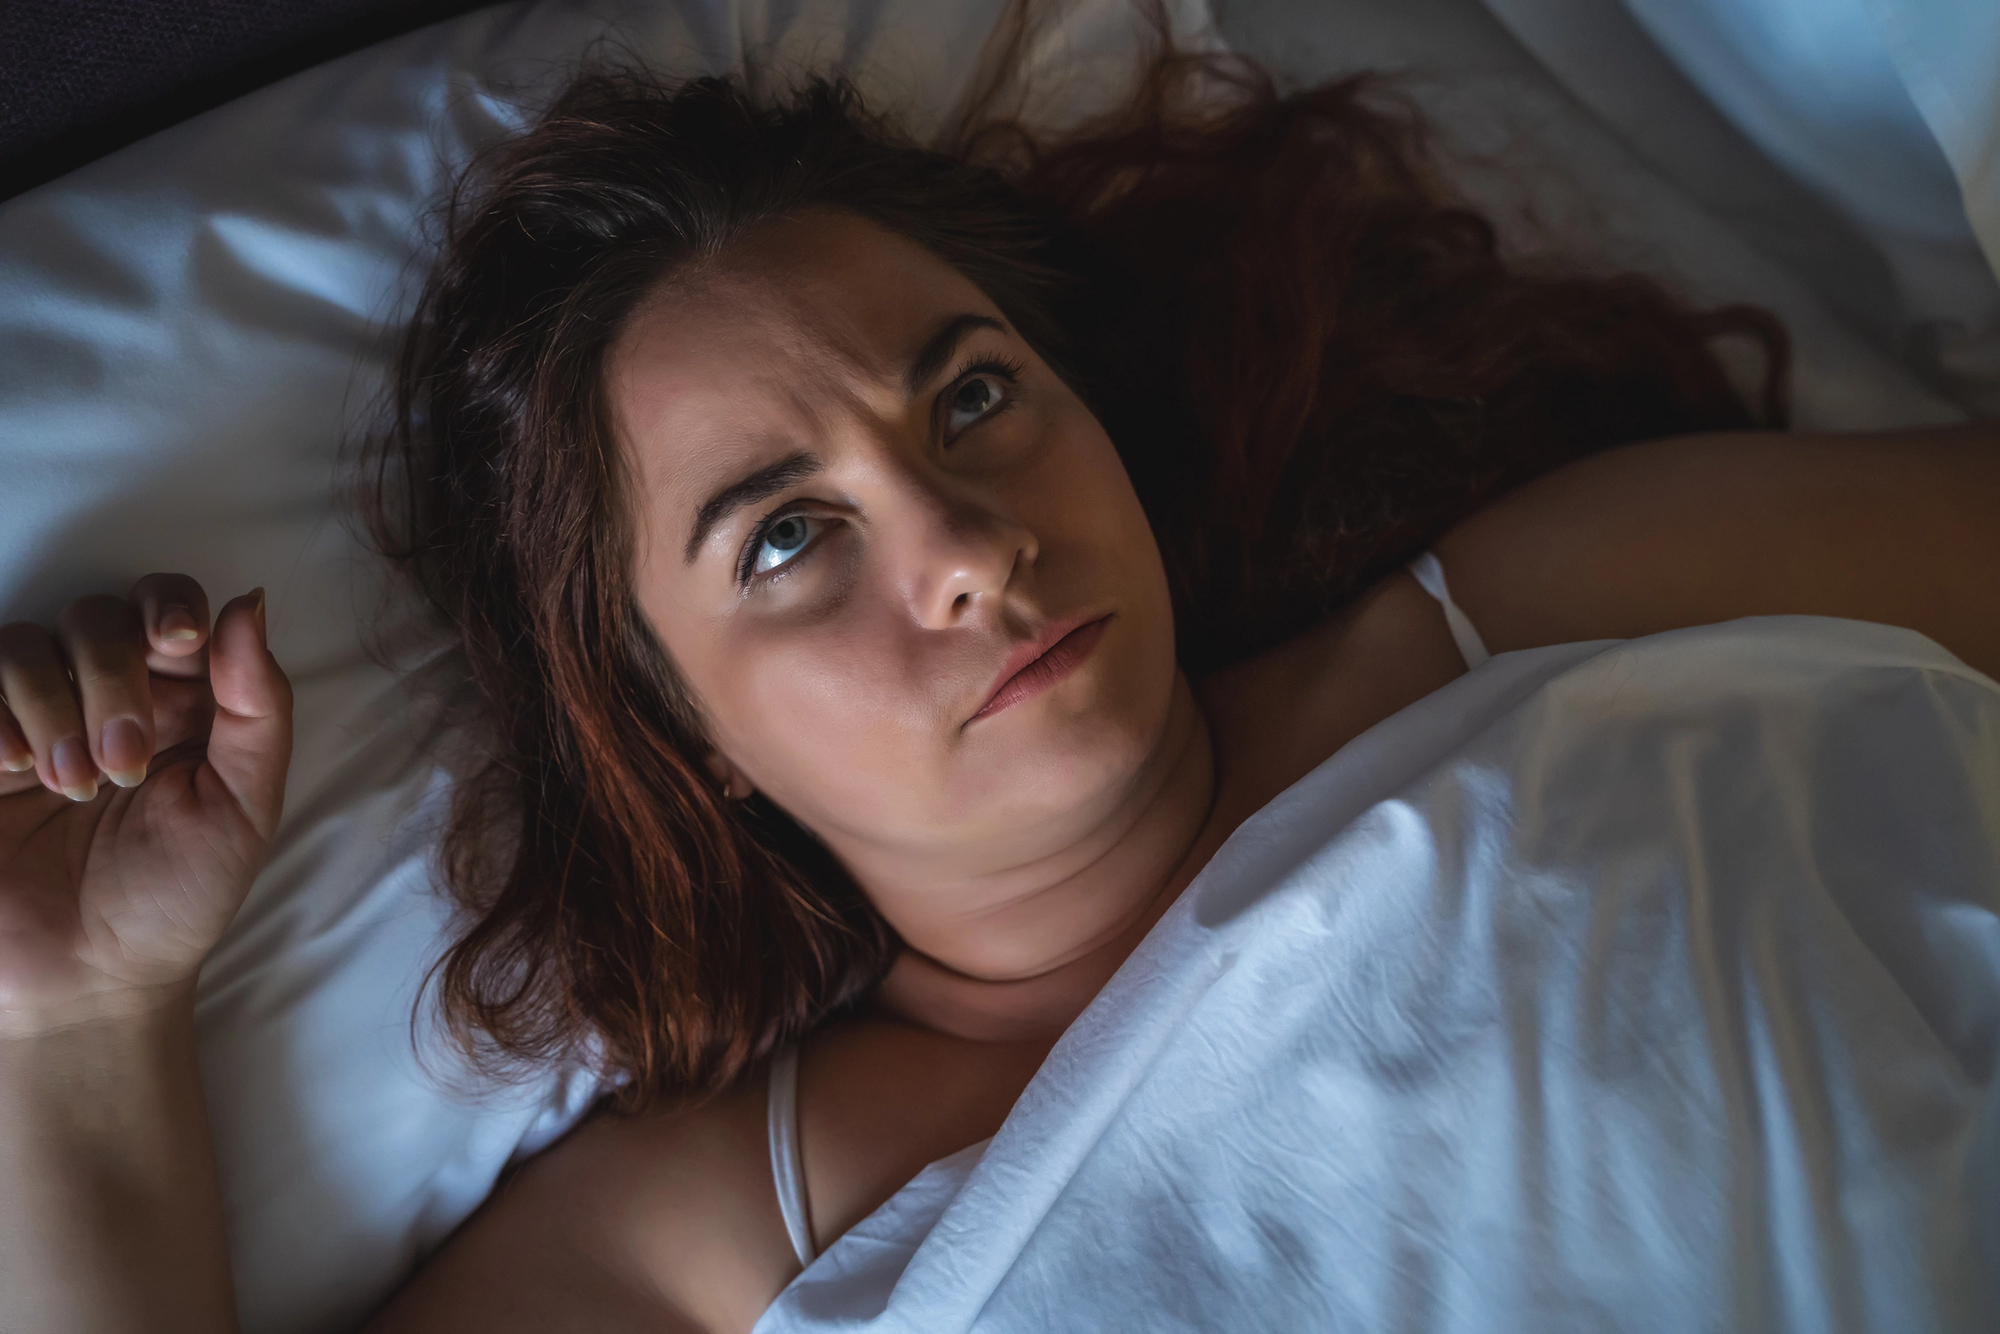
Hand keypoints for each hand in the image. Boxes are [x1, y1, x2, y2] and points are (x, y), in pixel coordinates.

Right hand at [0, 576, 290, 1033]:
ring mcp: (35, 719)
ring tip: (74, 787)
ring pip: (27, 643)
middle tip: (125, 766)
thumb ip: (257, 706)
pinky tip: (15, 770)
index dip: (168, 605)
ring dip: (54, 706)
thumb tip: (247, 603)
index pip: (169, 606)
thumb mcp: (245, 806)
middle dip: (114, 681)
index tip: (178, 643)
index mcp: (183, 701)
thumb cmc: (177, 895)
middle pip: (98, 617)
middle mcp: (107, 696)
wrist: (89, 976)